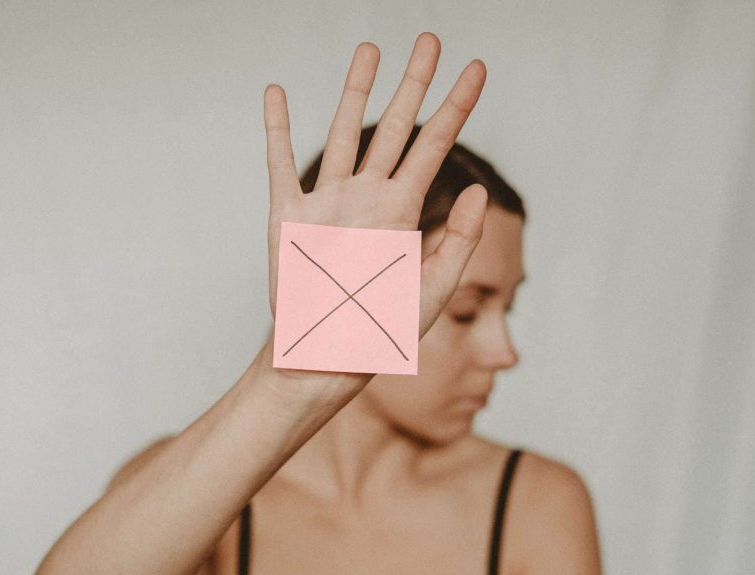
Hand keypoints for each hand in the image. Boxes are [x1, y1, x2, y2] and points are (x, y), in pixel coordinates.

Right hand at [258, 33, 487, 397]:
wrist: (324, 356)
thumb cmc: (379, 332)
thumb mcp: (430, 291)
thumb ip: (456, 240)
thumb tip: (478, 189)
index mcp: (403, 212)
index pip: (436, 146)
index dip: (457, 106)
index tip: (477, 69)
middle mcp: (368, 198)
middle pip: (394, 126)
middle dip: (413, 82)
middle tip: (429, 38)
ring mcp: (327, 202)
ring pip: (344, 131)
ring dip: (355, 90)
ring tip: (370, 50)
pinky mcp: (288, 216)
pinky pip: (281, 162)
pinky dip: (276, 127)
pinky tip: (277, 92)